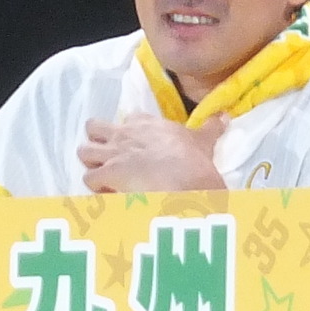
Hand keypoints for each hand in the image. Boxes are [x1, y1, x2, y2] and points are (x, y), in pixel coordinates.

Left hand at [78, 114, 226, 194]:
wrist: (183, 179)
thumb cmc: (193, 160)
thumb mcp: (203, 141)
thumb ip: (211, 127)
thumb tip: (225, 115)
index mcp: (145, 123)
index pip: (129, 119)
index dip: (130, 131)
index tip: (137, 144)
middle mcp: (123, 133)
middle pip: (94, 127)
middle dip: (97, 141)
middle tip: (110, 157)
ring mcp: (112, 153)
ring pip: (84, 151)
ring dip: (92, 164)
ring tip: (105, 178)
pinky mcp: (106, 174)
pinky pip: (89, 179)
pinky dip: (96, 188)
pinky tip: (108, 195)